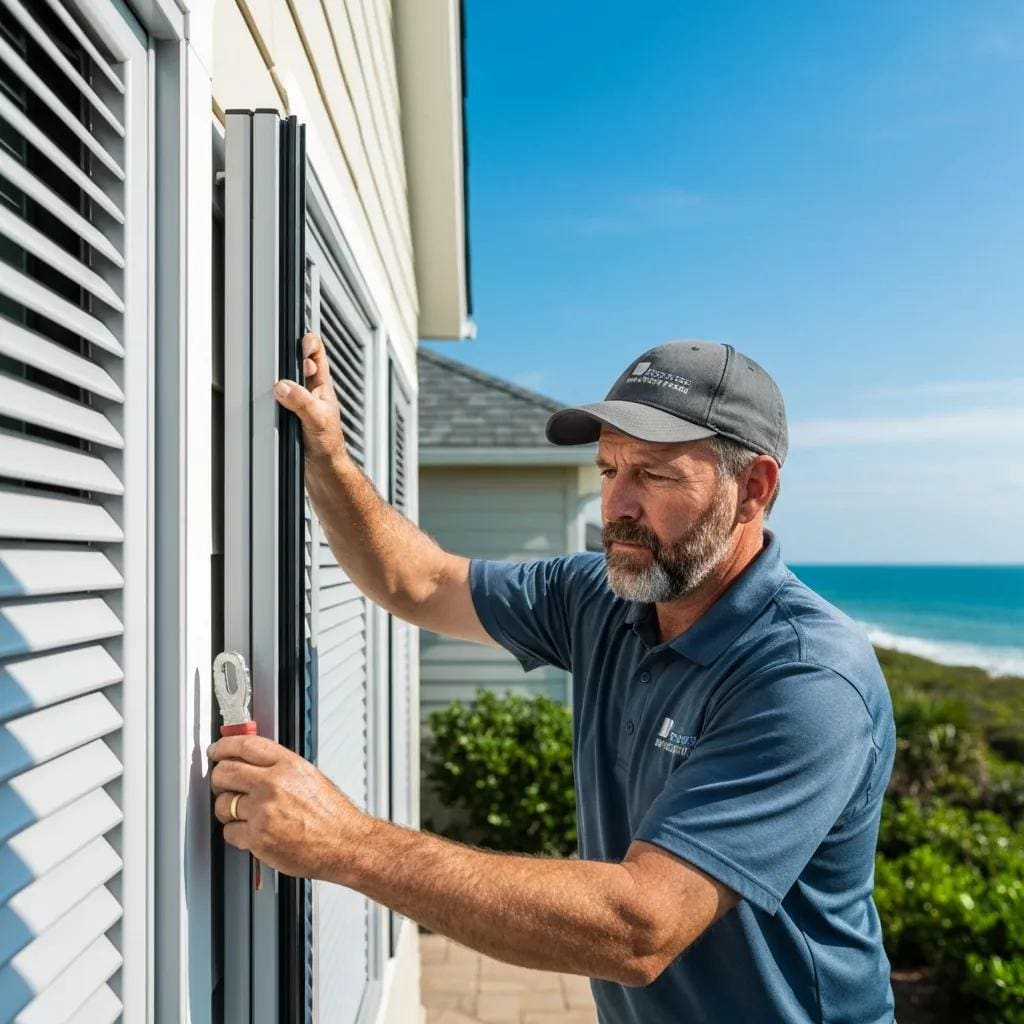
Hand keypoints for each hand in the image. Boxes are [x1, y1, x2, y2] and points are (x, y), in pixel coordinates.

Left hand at [209, 735, 371, 881]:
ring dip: (228, 809)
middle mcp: (274, 784)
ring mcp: (264, 811)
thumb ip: (280, 767)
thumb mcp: (309, 776)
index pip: (245, 745)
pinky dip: (237, 833)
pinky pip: (229, 831)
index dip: (224, 746)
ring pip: (223, 804)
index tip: (217, 751)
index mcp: (289, 765)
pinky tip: (253, 831)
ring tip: (243, 813)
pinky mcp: (258, 837)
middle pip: (225, 772)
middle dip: (219, 778)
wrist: (345, 843)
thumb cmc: (332, 814)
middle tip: (223, 783)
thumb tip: (252, 762)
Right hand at [273, 332, 346, 462]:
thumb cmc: (328, 445)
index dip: (309, 342)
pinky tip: (270, 398)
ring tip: (272, 373)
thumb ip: (301, 401)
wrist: (324, 468)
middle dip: (289, 356)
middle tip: (279, 353)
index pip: (317, 353)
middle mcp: (313, 391)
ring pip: (289, 381)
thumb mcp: (315, 418)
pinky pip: (281, 398)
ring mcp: (302, 402)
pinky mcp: (292, 414)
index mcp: (322, 387)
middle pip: (299, 363)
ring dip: (281, 377)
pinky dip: (274, 396)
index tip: (299, 339)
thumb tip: (283, 387)